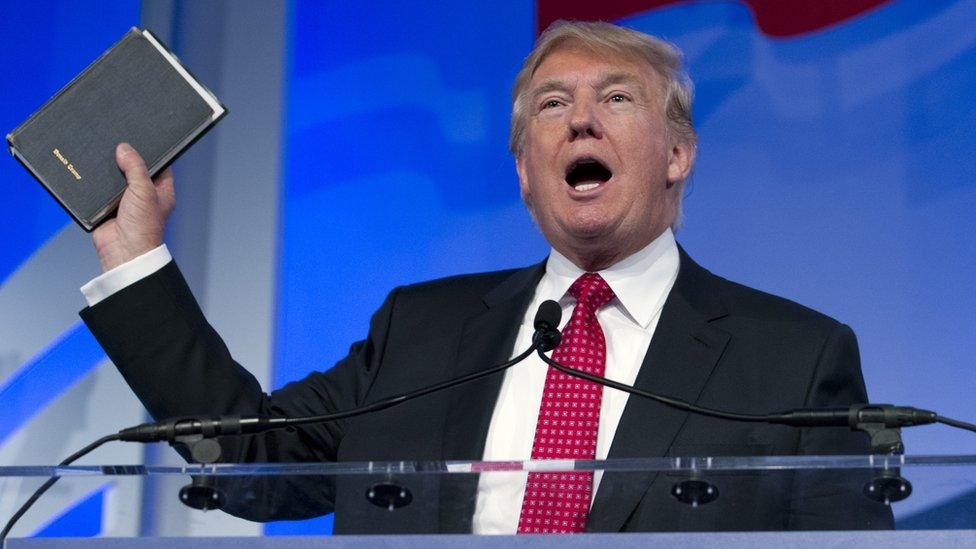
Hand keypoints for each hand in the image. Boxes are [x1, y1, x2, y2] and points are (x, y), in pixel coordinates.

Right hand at [91, 143, 175, 271]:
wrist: (124, 251)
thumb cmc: (143, 226)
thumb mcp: (144, 190)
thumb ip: (136, 167)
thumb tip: (124, 148)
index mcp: (161, 189)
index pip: (158, 164)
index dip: (150, 151)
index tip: (140, 135)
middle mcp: (144, 194)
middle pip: (133, 169)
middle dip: (125, 158)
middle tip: (115, 138)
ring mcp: (125, 200)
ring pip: (115, 178)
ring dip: (108, 170)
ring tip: (100, 149)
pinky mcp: (106, 206)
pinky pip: (99, 189)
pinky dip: (94, 182)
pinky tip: (88, 168)